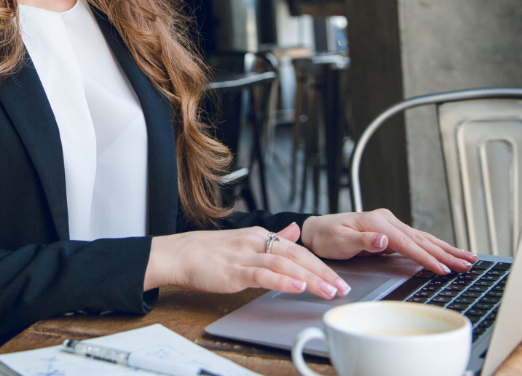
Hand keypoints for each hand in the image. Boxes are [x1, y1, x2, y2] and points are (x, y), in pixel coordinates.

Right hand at [144, 223, 351, 299]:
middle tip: (342, 287)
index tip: (338, 279)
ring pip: (284, 264)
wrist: (178, 254)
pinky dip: (282, 280)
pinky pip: (262, 275)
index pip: (298, 249)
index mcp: (259, 235)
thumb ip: (272, 237)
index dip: (320, 264)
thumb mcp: (244, 240)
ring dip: (310, 278)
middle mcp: (255, 242)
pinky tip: (297, 286)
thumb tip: (294, 231)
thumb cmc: (208, 252)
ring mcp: (245, 256)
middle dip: (322, 272)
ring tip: (328, 290)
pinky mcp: (234, 270)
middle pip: (297, 255)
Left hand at [300, 209, 476, 274]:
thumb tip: (384, 240)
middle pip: (422, 240)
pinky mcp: (391, 232)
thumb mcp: (341, 240)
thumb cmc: (327, 236)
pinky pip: (417, 240)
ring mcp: (390, 225)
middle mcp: (387, 221)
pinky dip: (434, 246)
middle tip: (468, 263)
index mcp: (378, 223)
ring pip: (424, 238)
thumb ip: (364, 240)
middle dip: (447, 253)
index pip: (408, 243)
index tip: (443, 269)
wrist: (318, 230)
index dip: (426, 258)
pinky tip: (447, 252)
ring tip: (468, 257)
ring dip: (446, 249)